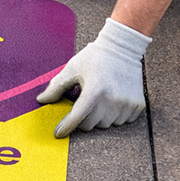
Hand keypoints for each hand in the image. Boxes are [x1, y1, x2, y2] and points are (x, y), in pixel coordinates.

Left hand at [37, 18, 151, 136]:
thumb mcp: (73, 68)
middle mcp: (112, 100)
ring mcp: (126, 104)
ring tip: (100, 98)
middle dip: (83, 118)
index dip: (66, 127)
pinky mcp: (137, 105)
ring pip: (105, 125)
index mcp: (94, 90)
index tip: (59, 133)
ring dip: (99, 117)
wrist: (123, 48)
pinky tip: (113, 99)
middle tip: (84, 103)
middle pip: (90, 125)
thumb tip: (41, 100)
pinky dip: (115, 115)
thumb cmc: (95, 57)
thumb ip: (57, 86)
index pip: (77, 117)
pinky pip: (122, 122)